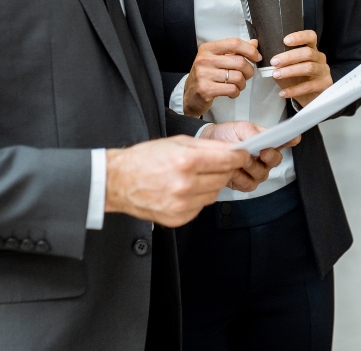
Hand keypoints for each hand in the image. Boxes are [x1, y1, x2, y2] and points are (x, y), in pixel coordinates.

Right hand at [105, 136, 250, 226]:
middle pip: (224, 178)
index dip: (239, 157)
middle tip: (214, 164)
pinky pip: (200, 207)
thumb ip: (206, 146)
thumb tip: (230, 150)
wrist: (119, 181)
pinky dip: (197, 198)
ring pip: (215, 194)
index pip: (227, 161)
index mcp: (186, 162)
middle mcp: (185, 185)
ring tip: (193, 177)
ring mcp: (182, 204)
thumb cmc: (143, 159)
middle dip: (224, 170)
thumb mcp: (176, 142)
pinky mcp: (178, 218)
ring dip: (210, 185)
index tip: (241, 155)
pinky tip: (183, 190)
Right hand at [183, 37, 261, 116]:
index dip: (250, 50)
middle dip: (249, 70)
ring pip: (238, 77)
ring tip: (238, 85)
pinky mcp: (206, 89)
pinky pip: (232, 89)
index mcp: (208, 49)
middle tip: (246, 75)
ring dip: (243, 83)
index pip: (234, 43)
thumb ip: (236, 51)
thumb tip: (254, 43)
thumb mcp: (218, 59)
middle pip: (239, 61)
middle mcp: (204, 60)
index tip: (256, 57)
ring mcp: (203, 75)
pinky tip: (231, 92)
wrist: (190, 96)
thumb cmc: (206, 76)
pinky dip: (236, 92)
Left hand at [199, 121, 300, 190]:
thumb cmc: (227, 135)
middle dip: (270, 157)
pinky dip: (241, 178)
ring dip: (251, 167)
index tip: (294, 138)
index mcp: (267, 142)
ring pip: (262, 174)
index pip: (285, 141)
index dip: (291, 140)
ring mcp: (256, 171)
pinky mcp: (245, 183)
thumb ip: (253, 133)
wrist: (209, 144)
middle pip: (276, 160)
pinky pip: (249, 184)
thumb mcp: (240, 128)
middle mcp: (265, 158)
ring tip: (241, 161)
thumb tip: (263, 138)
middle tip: (262, 152)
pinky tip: (234, 171)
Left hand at [270, 30, 332, 107]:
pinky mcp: (324, 85)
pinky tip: (283, 92)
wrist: (310, 97)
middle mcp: (319, 58)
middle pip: (308, 52)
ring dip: (290, 71)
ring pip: (309, 67)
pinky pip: (309, 86)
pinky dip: (294, 90)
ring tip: (276, 75)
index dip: (299, 37)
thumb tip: (258, 50)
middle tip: (274, 62)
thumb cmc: (298, 79)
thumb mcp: (288, 66)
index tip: (285, 40)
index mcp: (312, 49)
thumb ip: (278, 58)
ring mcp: (323, 71)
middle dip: (289, 56)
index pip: (310, 36)